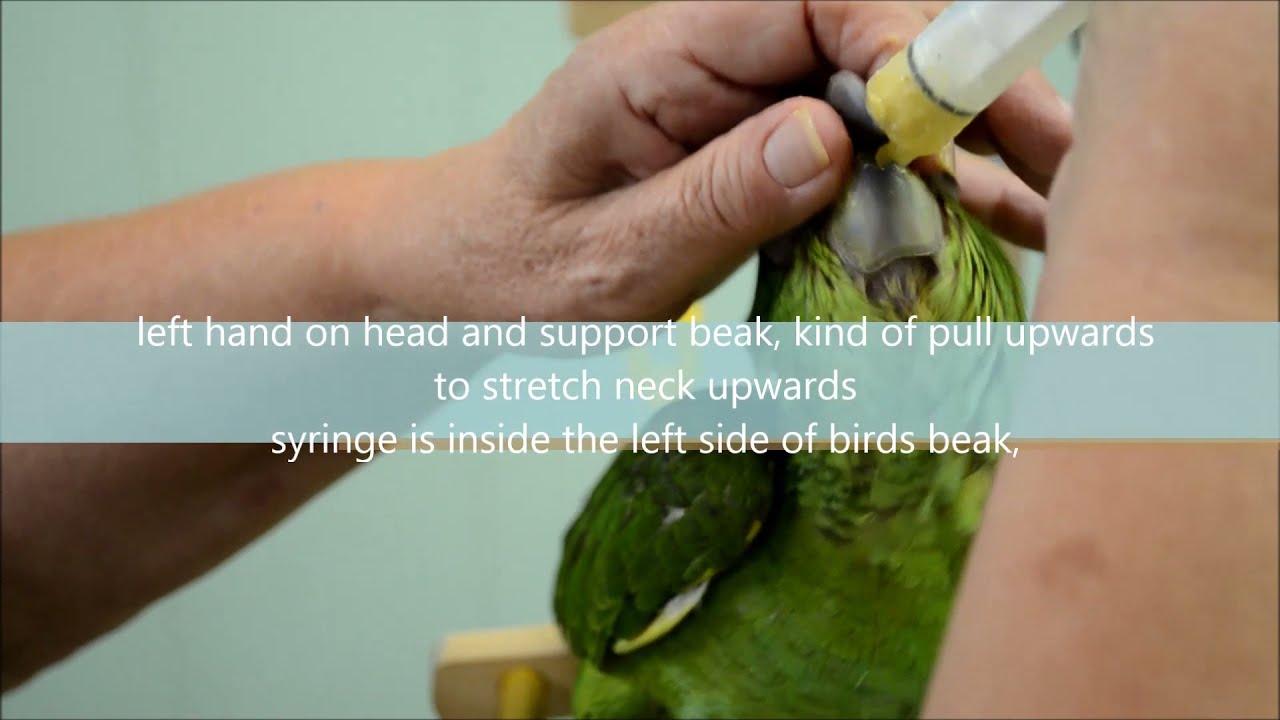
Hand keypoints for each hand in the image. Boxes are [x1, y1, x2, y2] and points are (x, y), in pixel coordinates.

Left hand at [362, 0, 1072, 322]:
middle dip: (967, 99)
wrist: (460, 280)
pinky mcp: (756, 161)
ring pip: (878, 107)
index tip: (960, 116)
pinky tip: (991, 230)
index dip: (900, 40)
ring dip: (968, 151)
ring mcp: (742, 113)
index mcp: (663, 58)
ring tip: (1054, 205)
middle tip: (1060, 161)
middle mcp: (716, 66)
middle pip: (867, 46)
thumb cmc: (507, 268)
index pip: (808, 1)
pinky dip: (923, 195)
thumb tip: (835, 139)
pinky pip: (855, 163)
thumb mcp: (604, 258)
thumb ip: (715, 199)